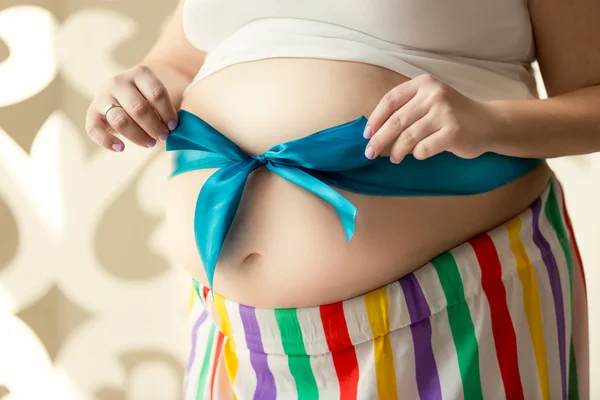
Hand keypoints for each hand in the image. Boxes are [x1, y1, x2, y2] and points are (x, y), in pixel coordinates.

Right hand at [85, 65, 177, 151]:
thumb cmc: (151, 98)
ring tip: (150, 143)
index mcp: (140, 73)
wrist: (128, 92)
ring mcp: (103, 96)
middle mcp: (118, 82)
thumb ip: (167, 108)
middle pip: (139, 108)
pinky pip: (94, 130)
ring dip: (138, 136)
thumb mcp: (160, 96)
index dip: (167, 113)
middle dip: (154, 127)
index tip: (174, 126)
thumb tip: (174, 130)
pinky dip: (107, 141)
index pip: (157, 94)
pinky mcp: (92, 113)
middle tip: (163, 137)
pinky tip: (121, 148)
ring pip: (120, 120)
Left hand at [363, 74, 498, 162]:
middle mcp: (434, 94)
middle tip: (370, 153)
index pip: (390, 100)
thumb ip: (407, 108)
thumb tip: (374, 130)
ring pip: (408, 137)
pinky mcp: (453, 131)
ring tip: (393, 158)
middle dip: (379, 139)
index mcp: (424, 83)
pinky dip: (417, 154)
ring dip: (396, 151)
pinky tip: (418, 155)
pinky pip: (423, 148)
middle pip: (396, 121)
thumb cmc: (452, 115)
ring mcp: (445, 112)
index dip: (375, 119)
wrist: (489, 123)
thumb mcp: (430, 101)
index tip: (366, 134)